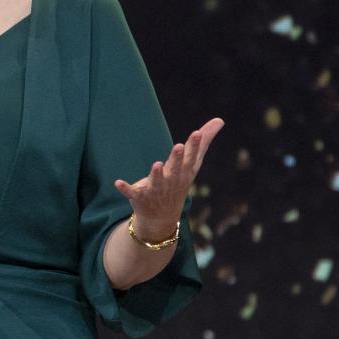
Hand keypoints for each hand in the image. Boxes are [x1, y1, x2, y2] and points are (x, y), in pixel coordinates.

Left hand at [114, 117, 223, 236]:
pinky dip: (125, 188)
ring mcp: (156, 190)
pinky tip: (117, 182)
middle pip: (175, 168)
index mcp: (184, 171)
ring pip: (156, 181)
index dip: (194, 145)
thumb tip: (220, 120)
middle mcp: (171, 181)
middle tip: (179, 146)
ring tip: (157, 164)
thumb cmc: (178, 183)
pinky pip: (132, 192)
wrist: (162, 217)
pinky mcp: (139, 196)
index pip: (191, 157)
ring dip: (156, 174)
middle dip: (177, 158)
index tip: (197, 133)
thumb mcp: (191, 164)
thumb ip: (202, 142)